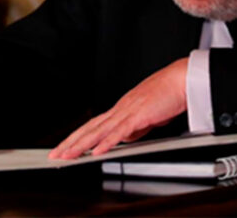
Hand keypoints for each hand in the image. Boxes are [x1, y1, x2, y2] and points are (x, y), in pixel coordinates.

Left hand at [49, 58, 188, 158]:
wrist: (182, 80)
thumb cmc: (169, 94)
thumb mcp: (147, 116)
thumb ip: (135, 128)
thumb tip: (126, 138)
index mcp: (121, 109)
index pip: (92, 126)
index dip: (77, 137)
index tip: (65, 147)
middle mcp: (120, 109)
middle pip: (89, 128)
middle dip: (70, 143)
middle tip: (54, 155)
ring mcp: (127, 111)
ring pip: (98, 131)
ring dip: (81, 145)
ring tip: (67, 156)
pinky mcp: (139, 115)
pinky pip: (119, 132)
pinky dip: (106, 142)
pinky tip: (96, 151)